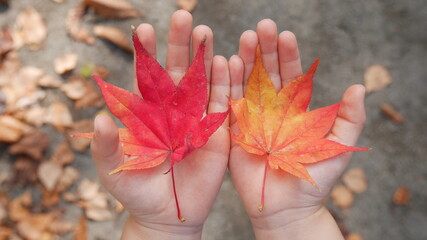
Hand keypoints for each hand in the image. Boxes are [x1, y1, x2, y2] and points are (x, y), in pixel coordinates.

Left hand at [91, 10, 229, 239]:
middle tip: (182, 16)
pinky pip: (221, 103)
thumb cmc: (136, 191)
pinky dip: (225, 82)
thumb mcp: (115, 170)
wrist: (168, 215)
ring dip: (204, 56)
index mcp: (148, 113)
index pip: (147, 76)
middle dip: (179, 44)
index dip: (147, 53)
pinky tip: (226, 60)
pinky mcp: (217, 132)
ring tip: (205, 31)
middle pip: (177, 71)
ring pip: (202, 81)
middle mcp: (173, 110)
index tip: (144, 29)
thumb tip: (99, 118)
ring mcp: (196, 119)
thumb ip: (104, 145)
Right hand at [228, 19, 365, 239]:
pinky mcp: (233, 131)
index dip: (289, 55)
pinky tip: (225, 63)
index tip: (286, 35)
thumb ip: (350, 118)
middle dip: (265, 50)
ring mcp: (251, 118)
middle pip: (267, 73)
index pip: (292, 75)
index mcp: (294, 108)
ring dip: (245, 61)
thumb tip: (359, 87)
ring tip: (245, 39)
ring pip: (247, 83)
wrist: (287, 208)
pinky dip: (227, 84)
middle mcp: (271, 109)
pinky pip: (229, 104)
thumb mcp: (338, 146)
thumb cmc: (315, 179)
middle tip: (262, 27)